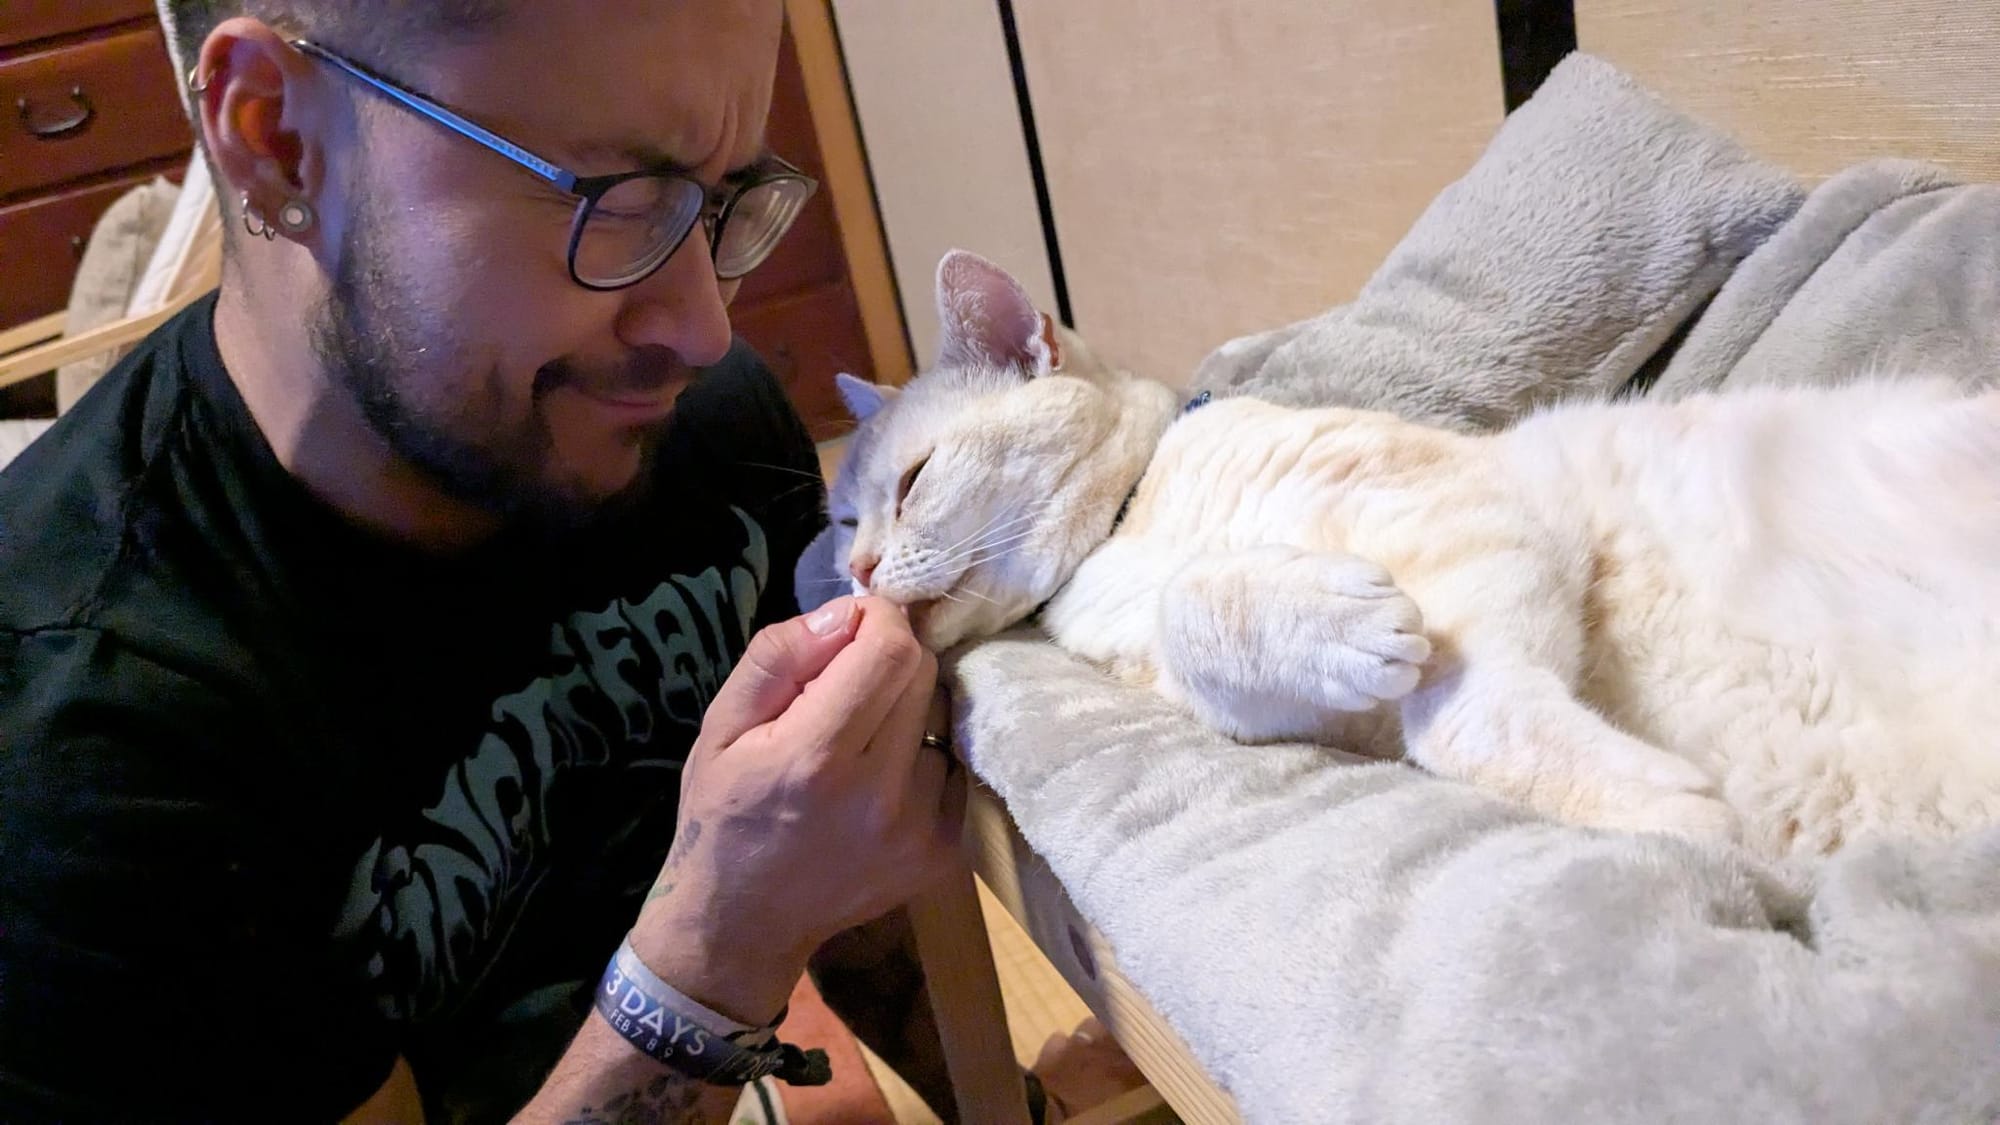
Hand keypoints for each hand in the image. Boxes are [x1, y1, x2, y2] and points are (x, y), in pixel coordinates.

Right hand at [631, 596, 967, 1022]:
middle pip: (924, 676)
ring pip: (942, 719)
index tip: (851, 626)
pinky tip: (878, 784)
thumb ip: (780, 658)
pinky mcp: (944, 853)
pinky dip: (921, 760)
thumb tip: (847, 613)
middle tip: (847, 681)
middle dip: (889, 659)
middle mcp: (879, 795)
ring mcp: (920, 829)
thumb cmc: (724, 816)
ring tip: (859, 741)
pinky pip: (952, 769)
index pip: (891, 650)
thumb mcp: (721, 727)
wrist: (744, 924)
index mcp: (816, 757)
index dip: (876, 620)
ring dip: (907, 712)